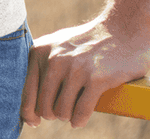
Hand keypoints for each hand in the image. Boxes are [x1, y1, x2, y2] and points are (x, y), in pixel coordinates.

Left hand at [21, 16, 149, 127]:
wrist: (123, 29)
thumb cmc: (87, 43)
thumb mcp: (57, 46)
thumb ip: (41, 66)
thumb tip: (28, 104)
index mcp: (39, 51)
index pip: (26, 91)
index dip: (28, 112)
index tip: (34, 121)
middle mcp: (54, 59)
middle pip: (44, 107)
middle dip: (52, 114)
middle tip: (61, 111)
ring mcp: (75, 69)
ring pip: (61, 112)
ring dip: (67, 117)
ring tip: (73, 110)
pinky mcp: (96, 79)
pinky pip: (80, 112)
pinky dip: (79, 120)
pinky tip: (80, 119)